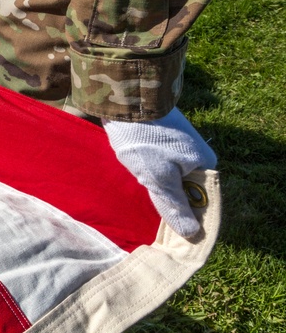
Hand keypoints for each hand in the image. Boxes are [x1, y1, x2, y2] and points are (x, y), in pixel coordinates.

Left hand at [103, 107, 216, 237]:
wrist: (126, 98)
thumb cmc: (145, 139)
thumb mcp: (159, 178)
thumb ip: (175, 205)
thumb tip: (193, 233)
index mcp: (206, 165)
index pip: (202, 201)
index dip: (188, 217)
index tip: (170, 231)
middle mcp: (198, 155)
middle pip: (185, 189)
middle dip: (167, 199)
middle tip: (148, 205)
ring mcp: (181, 145)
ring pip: (170, 176)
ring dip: (155, 184)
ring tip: (139, 186)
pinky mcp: (163, 138)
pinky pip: (159, 163)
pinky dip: (147, 170)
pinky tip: (134, 172)